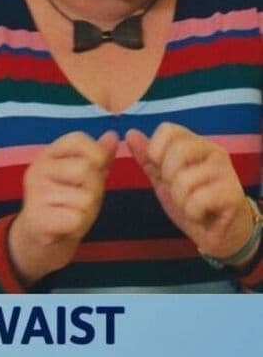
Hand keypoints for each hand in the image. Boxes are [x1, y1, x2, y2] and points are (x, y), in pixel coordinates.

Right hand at [8, 130, 118, 285]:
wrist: (36, 244)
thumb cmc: (64, 207)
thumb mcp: (83, 179)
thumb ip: (99, 158)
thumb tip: (113, 135)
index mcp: (48, 154)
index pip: (78, 139)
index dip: (96, 155)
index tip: (92, 172)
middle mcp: (38, 168)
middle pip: (86, 169)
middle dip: (95, 189)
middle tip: (80, 201)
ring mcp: (35, 193)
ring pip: (85, 197)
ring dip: (87, 211)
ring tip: (71, 215)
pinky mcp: (36, 218)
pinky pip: (76, 218)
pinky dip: (77, 227)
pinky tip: (64, 228)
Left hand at [126, 123, 253, 260]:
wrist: (221, 233)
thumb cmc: (192, 202)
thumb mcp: (164, 180)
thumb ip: (148, 159)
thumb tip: (130, 133)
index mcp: (194, 143)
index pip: (168, 129)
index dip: (155, 151)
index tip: (160, 170)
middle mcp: (213, 150)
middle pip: (177, 151)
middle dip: (168, 178)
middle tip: (179, 191)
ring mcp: (225, 170)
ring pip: (185, 180)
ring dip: (181, 200)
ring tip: (192, 205)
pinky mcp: (233, 193)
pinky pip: (198, 200)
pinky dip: (193, 212)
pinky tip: (202, 214)